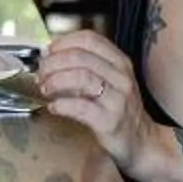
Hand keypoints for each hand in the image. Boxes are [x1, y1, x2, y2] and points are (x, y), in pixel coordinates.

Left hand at [35, 27, 150, 170]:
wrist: (141, 142)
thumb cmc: (118, 110)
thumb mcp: (108, 80)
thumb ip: (84, 66)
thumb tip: (49, 55)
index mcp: (119, 62)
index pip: (89, 39)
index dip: (63, 42)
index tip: (48, 52)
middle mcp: (121, 76)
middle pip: (80, 56)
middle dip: (53, 63)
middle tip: (41, 73)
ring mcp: (118, 99)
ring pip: (81, 77)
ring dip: (56, 81)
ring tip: (45, 88)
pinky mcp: (110, 121)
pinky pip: (81, 107)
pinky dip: (62, 104)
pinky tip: (54, 107)